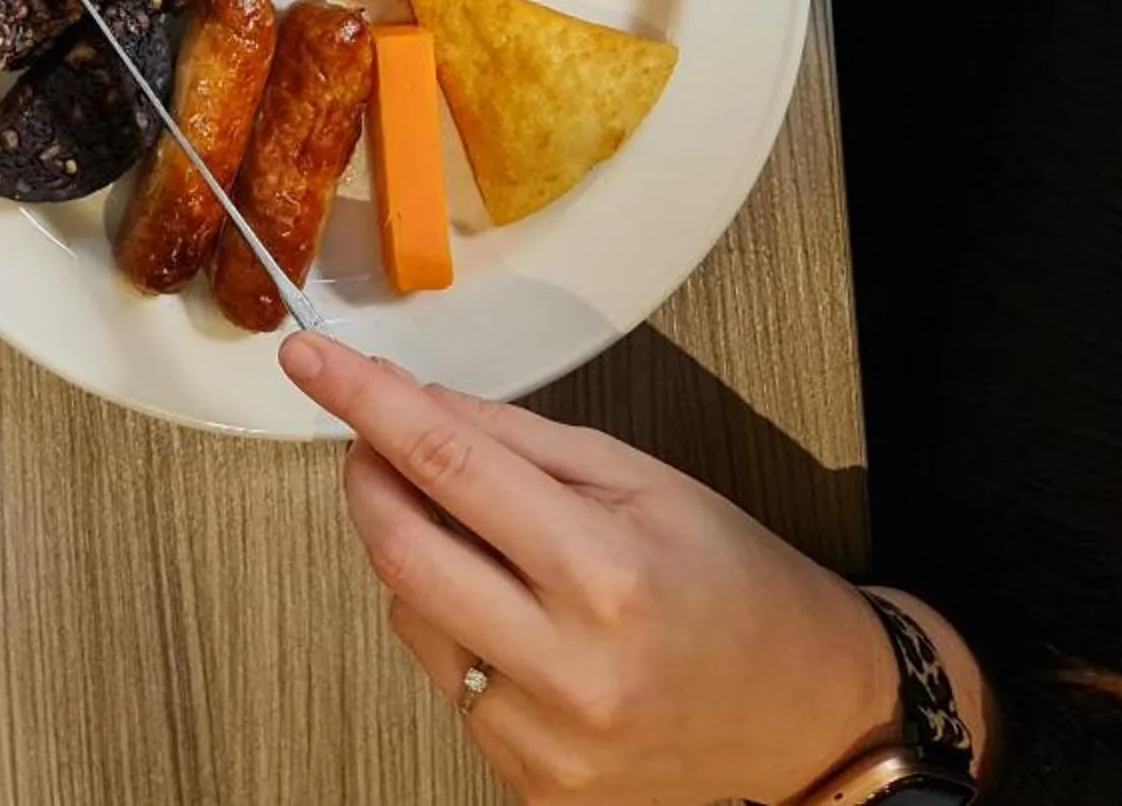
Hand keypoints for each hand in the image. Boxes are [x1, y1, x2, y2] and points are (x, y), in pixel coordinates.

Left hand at [283, 332, 971, 805]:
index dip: (363, 400)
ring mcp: (547, 739)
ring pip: (409, 615)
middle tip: (372, 438)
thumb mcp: (644, 480)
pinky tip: (511, 614)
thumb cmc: (738, 587)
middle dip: (366, 476)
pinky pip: (448, 678)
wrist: (812, 718)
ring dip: (412, 556)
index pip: (445, 463)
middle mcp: (571, 666)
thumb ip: (517, 441)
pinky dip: (453, 626)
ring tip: (481, 539)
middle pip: (399, 550)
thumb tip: (410, 400)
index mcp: (606, 572)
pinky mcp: (533, 783)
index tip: (310, 358)